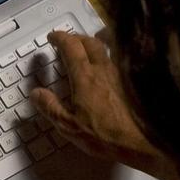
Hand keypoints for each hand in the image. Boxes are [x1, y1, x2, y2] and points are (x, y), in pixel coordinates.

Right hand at [31, 30, 179, 179]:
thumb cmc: (106, 136)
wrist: (143, 142)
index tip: (53, 37)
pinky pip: (125, 57)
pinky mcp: (137, 80)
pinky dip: (117, 52)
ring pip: (110, 45)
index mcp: (85, 77)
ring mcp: (123, 72)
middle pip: (90, 41)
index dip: (60, 38)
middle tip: (70, 40)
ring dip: (98, 39)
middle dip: (77, 37)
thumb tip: (36, 93)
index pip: (70, 47)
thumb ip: (51, 108)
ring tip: (94, 40)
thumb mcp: (70, 127)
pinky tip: (117, 59)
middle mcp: (104, 68)